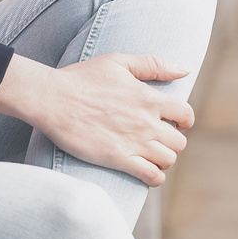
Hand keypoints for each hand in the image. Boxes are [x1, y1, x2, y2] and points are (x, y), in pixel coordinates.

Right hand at [0, 53, 194, 185]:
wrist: (52, 99)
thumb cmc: (82, 78)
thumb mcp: (118, 61)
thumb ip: (154, 64)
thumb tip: (184, 71)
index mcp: (149, 98)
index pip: (185, 114)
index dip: (184, 120)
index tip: (175, 123)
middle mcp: (147, 122)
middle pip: (179, 141)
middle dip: (171, 142)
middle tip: (158, 141)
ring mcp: (134, 142)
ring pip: (168, 160)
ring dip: (163, 159)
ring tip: (151, 156)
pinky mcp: (118, 159)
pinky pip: (152, 176)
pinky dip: (155, 177)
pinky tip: (146, 172)